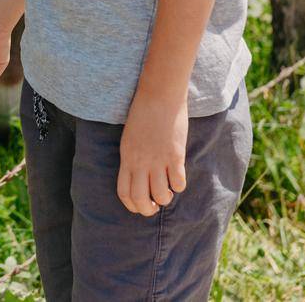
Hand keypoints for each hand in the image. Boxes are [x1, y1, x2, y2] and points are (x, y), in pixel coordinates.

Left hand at [117, 93, 187, 216]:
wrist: (159, 95)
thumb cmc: (144, 113)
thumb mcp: (130, 137)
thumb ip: (133, 157)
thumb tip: (140, 176)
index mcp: (127, 157)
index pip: (124, 193)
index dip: (132, 205)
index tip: (141, 205)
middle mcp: (140, 162)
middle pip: (141, 200)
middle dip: (148, 210)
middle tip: (155, 205)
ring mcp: (158, 160)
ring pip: (161, 195)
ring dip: (166, 198)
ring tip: (168, 191)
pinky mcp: (175, 155)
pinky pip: (178, 182)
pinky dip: (179, 185)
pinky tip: (178, 177)